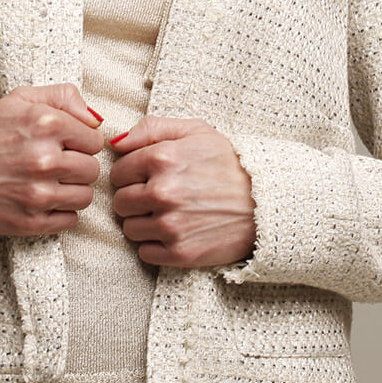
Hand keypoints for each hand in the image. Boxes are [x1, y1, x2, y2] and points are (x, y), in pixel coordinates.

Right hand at [0, 84, 104, 236]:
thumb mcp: (22, 98)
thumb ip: (64, 97)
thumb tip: (96, 120)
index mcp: (47, 124)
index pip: (95, 141)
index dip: (82, 142)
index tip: (68, 144)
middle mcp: (44, 159)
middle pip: (92, 170)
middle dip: (79, 165)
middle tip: (58, 163)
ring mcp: (37, 194)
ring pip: (85, 197)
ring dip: (72, 190)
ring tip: (52, 182)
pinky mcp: (29, 222)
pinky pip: (70, 220)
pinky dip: (61, 212)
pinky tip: (45, 200)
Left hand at [109, 116, 256, 267]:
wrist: (266, 201)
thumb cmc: (228, 163)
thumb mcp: (194, 131)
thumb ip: (151, 129)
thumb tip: (115, 142)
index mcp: (161, 158)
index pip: (118, 172)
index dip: (131, 174)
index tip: (147, 177)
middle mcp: (162, 192)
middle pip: (120, 202)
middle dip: (134, 199)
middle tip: (157, 196)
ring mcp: (171, 225)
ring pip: (129, 229)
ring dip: (143, 223)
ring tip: (168, 214)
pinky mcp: (181, 253)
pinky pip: (145, 253)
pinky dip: (155, 245)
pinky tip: (174, 232)